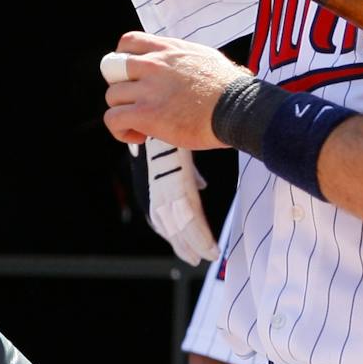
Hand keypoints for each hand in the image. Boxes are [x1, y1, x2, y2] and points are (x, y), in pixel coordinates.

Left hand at [100, 32, 242, 150]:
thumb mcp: (207, 58)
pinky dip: (120, 131)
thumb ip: (187, 58)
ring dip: (122, 112)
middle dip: (119, 85)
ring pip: (112, 96)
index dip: (123, 59)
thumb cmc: (232, 89)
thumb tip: (193, 66)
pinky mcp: (145, 114)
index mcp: (168, 49)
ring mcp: (147, 89)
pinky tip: (139, 137)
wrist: (238, 108)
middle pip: (110, 67)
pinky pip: (113, 120)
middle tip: (135, 100)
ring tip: (140, 125)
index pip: (128, 42)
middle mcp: (153, 64)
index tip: (133, 76)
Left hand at [139, 136, 217, 265]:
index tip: (187, 246)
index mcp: (154, 180)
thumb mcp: (177, 151)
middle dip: (182, 243)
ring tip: (207, 255)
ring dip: (194, 243)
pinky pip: (189, 216)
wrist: (164, 105)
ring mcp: (163, 185)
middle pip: (168, 223)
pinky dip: (199, 234)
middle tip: (196, 258)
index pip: (163, 213)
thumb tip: (199, 185)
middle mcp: (154, 186)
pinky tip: (208, 246)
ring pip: (179, 224)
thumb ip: (186, 173)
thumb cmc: (171, 126)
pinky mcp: (175, 182)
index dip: (174, 232)